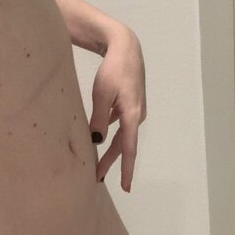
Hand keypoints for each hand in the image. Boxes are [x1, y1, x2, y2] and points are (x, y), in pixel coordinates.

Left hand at [90, 26, 146, 191]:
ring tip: (98, 164)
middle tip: (98, 178)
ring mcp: (135, 110)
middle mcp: (137, 115)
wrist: (126, 48)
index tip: (126, 186)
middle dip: (111, 162)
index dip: (126, 169)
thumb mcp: (102, 94)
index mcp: (132, 115)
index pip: (129, 148)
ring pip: (121, 135)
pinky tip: (100, 138)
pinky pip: (120, 125)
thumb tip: (97, 141)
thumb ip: (99, 118)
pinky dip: (111, 134)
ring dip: (110, 150)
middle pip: (123, 145)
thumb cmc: (113, 69)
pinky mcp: (130, 104)